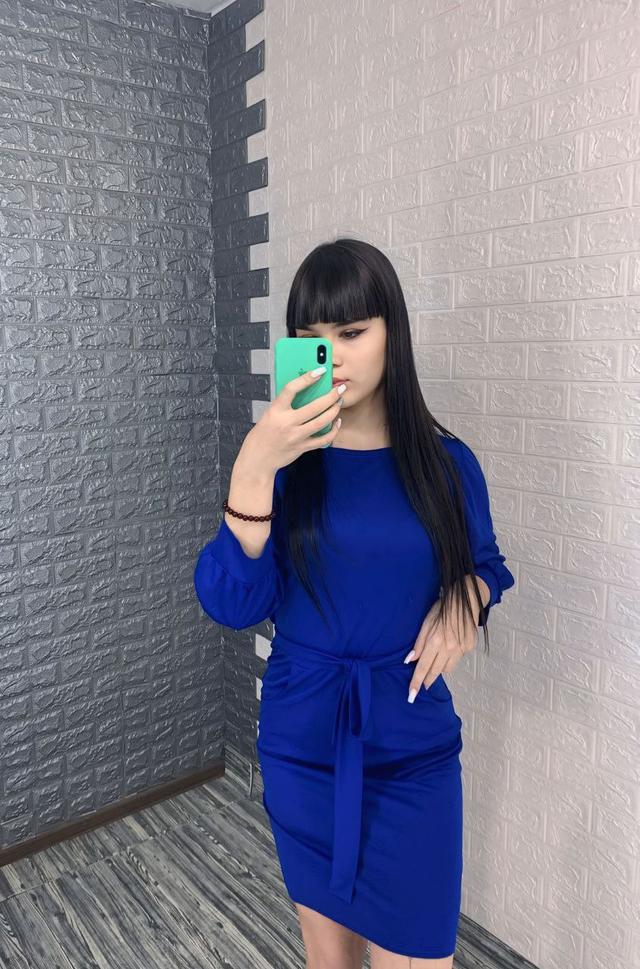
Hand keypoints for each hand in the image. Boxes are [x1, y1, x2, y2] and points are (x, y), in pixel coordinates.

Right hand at [241, 367, 345, 475]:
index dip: (307, 378)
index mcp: (275, 410)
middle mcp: (286, 423)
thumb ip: (285, 404)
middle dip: (331, 396)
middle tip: (340, 389)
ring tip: (339, 402)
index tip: (320, 371)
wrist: (257, 458)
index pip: (291, 389)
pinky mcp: (302, 447)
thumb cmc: (263, 434)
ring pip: (321, 422)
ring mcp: (295, 436)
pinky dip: (333, 430)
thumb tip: (306, 391)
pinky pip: (323, 439)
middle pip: (314, 407)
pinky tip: (336, 422)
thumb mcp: (270, 414)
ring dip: (334, 411)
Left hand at [405, 577, 485, 701]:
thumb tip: (411, 660)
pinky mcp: (470, 647)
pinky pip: (457, 658)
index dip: (416, 682)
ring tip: (435, 663)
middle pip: (436, 671)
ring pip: (448, 668)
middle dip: (427, 681)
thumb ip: (419, 643)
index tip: (412, 695)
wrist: (466, 600)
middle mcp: (449, 648)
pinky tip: (450, 646)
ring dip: (439, 669)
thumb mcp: (426, 622)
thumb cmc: (443, 609)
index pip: (423, 667)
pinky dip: (451, 657)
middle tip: (422, 686)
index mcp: (436, 641)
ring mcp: (461, 649)